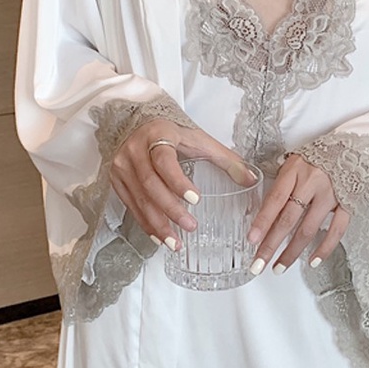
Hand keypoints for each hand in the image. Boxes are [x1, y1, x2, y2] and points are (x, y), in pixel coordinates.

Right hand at [110, 118, 256, 251]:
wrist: (139, 125)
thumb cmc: (173, 134)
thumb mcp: (200, 140)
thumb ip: (226, 159)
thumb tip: (252, 179)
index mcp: (158, 135)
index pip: (164, 161)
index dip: (178, 182)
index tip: (196, 200)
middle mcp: (134, 150)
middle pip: (150, 184)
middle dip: (170, 210)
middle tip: (190, 227)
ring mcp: (122, 166)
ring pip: (138, 199)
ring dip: (157, 223)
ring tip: (175, 242)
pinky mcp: (116, 180)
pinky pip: (130, 206)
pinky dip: (146, 223)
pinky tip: (160, 236)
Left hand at [246, 153, 350, 274]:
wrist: (351, 147)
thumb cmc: (317, 157)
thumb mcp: (293, 164)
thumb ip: (280, 185)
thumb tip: (260, 213)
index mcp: (295, 170)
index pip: (275, 200)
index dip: (262, 221)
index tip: (252, 240)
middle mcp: (312, 183)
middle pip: (288, 219)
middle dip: (271, 244)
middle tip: (258, 264)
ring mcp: (331, 195)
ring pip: (308, 229)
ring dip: (292, 252)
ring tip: (279, 267)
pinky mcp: (347, 203)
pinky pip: (336, 230)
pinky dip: (325, 248)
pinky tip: (313, 261)